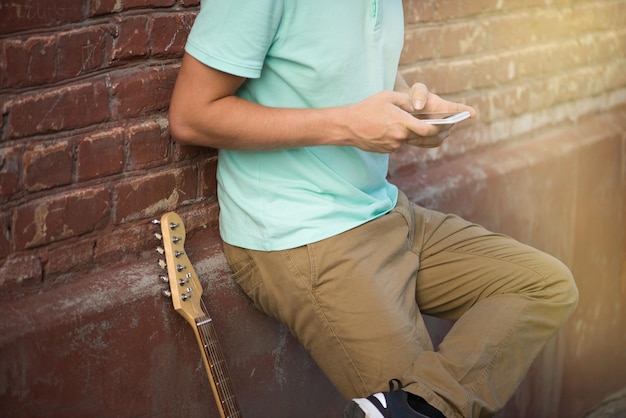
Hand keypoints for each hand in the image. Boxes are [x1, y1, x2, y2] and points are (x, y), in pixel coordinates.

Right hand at [342, 84, 474, 152]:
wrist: (347, 127)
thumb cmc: (366, 108)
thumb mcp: (387, 97)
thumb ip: (406, 100)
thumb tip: (420, 104)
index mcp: (401, 123)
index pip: (428, 129)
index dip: (440, 128)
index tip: (448, 124)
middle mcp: (399, 137)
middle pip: (424, 138)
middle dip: (437, 133)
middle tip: (448, 128)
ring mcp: (393, 146)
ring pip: (411, 141)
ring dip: (419, 135)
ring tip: (431, 129)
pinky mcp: (387, 150)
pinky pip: (400, 144)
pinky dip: (404, 137)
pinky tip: (401, 131)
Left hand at [402, 82, 475, 148]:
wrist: (407, 109)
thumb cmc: (415, 97)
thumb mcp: (417, 90)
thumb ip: (419, 94)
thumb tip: (418, 106)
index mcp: (446, 107)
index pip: (457, 109)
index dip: (465, 111)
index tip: (472, 113)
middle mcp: (448, 120)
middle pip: (446, 127)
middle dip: (435, 127)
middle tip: (421, 126)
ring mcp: (442, 131)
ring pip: (438, 137)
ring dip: (426, 137)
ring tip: (411, 133)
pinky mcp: (434, 140)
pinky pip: (430, 143)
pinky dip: (420, 141)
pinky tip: (409, 138)